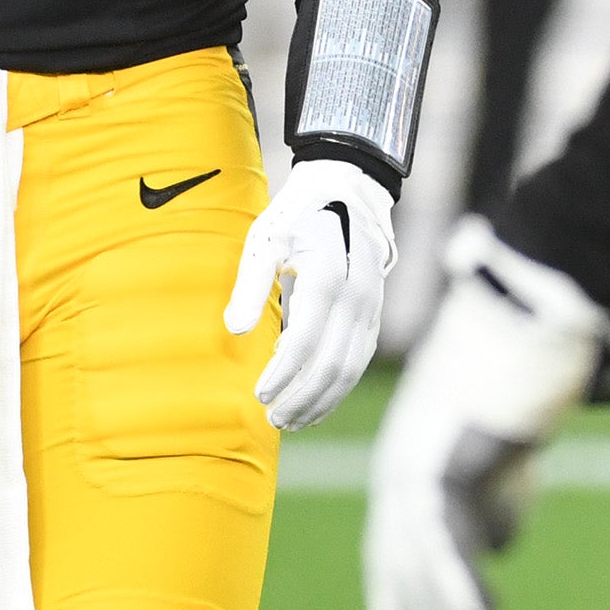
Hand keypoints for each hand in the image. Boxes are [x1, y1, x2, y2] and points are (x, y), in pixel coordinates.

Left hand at [223, 157, 395, 429]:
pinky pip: (359, 360)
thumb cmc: (298, 215)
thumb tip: (235, 330)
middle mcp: (356, 296)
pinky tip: (314, 401)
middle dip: (301, 397)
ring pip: (350, 369)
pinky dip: (338, 387)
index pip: (305, 341)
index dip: (282, 374)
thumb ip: (250, 285)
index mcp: (327, 275)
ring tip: (290, 420)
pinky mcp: (374, 314)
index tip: (259, 394)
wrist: (348, 190)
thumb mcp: (265, 240)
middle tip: (272, 418)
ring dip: (321, 400)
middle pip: (332, 364)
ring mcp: (370, 307)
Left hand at [364, 217, 606, 609]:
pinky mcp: (448, 452)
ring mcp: (418, 454)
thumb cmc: (523, 350)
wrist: (532, 296)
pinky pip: (446, 534)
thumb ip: (499, 485)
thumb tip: (500, 545)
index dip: (397, 594)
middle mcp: (401, 455)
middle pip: (400, 554)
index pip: (394, 536)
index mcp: (408, 447)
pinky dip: (457, 583)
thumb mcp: (507, 433)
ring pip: (418, 556)